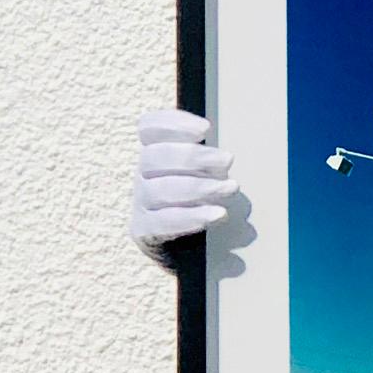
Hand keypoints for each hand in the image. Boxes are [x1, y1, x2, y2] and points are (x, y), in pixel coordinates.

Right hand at [130, 109, 237, 265]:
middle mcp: (143, 175)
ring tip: (232, 188)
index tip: (206, 128)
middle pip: (154, 157)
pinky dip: (193, 216)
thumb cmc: (202, 201)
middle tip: (229, 160)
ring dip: (199, 187)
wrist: (189, 250)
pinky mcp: (145, 231)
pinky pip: (164, 222)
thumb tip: (229, 152)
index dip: (173, 123)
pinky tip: (218, 214)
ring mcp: (141, 204)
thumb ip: (211, 158)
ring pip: (159, 190)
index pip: (149, 128)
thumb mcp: (206, 174)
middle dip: (193, 156)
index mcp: (156, 153)